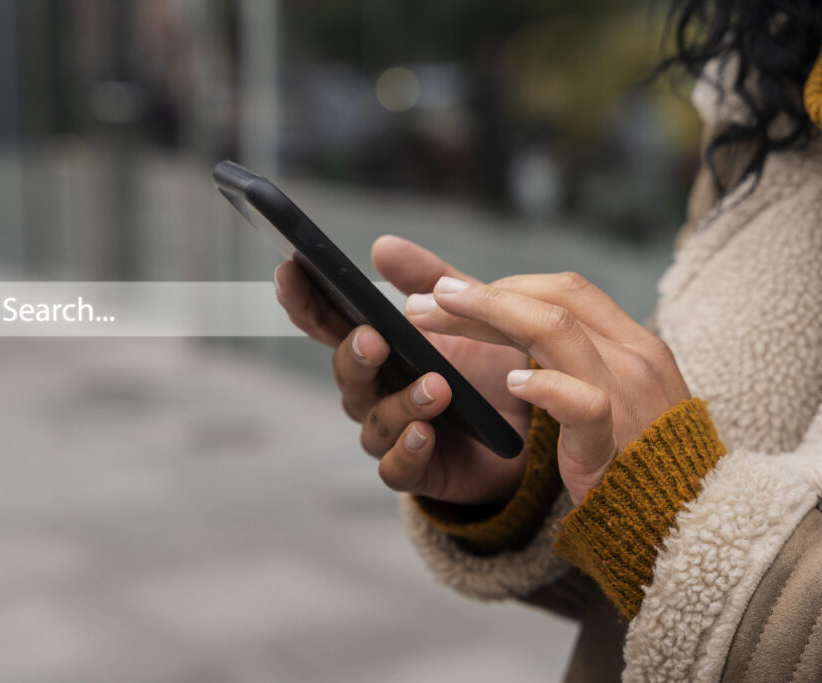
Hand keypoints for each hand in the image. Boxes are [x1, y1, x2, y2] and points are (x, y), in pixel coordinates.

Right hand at [274, 236, 529, 504]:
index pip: (326, 322)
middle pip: (346, 373)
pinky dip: (408, 451)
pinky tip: (425, 433)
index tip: (289, 270)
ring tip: (437, 388)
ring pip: (375, 421)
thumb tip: (381, 246)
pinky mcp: (417, 469)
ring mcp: (391, 431)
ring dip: (402, 403)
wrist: (532, 425)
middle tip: (373, 338)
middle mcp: (373, 390)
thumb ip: (428, 279)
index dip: (303, 298)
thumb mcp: (467, 310)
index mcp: (375, 346)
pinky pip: (396, 467)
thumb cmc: (487, 364)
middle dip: (355, 354)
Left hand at [406, 272, 691, 504]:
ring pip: (558, 333)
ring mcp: (627, 398)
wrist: (682, 521)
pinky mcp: (613, 445)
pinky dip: (546, 387)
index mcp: (631, 343)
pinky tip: (511, 384)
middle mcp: (632, 359)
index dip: (506, 284)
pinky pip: (585, 405)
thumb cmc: (632, 453)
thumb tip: (501, 318)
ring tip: (437, 315)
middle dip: (483, 294)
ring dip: (488, 316)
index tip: (453, 291)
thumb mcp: (602, 391)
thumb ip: (555, 356)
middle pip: (551, 303)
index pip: (565, 292)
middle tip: (427, 294)